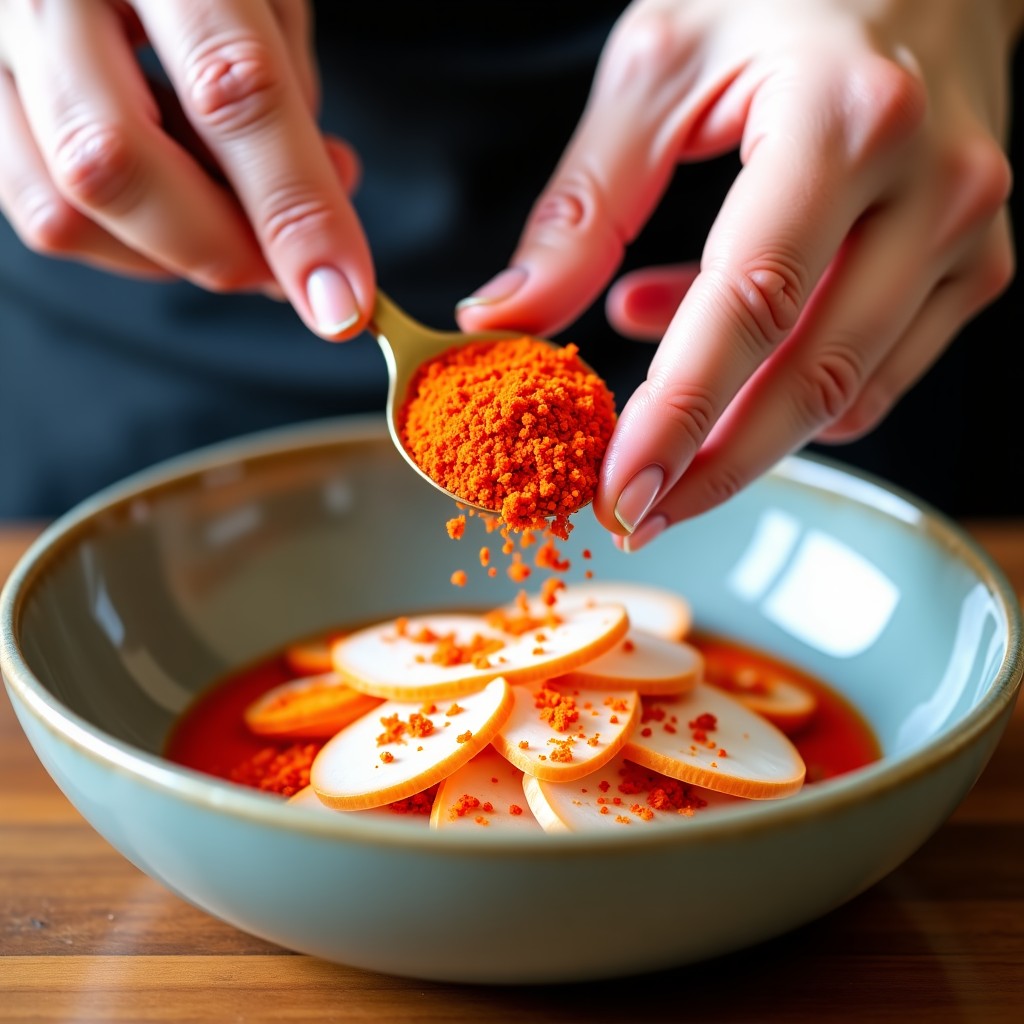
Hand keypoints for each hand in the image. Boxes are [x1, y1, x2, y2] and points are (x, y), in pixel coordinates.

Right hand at [0, 0, 372, 338]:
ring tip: (232, 222)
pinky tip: (171, 205)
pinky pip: (38, 206)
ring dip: (172, 255)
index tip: (342, 299)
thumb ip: (288, 106)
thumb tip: (312, 240)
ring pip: (66, 205)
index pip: (236, 88)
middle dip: (222, 250)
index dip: (297, 210)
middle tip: (285, 274)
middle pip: (118, 160)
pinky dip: (122, 241)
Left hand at [457, 0, 1019, 547]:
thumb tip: (504, 319)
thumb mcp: (657, 67)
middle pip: (814, 379)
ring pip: (850, 392)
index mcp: (844, 122)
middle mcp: (931, 186)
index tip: (622, 492)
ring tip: (651, 354)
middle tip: (635, 508)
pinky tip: (724, 330)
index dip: (681, 417)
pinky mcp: (975, 264)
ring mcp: (968, 233)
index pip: (752, 307)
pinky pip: (878, 369)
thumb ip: (582, 207)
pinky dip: (788, 380)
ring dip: (739, 413)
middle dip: (713, 465)